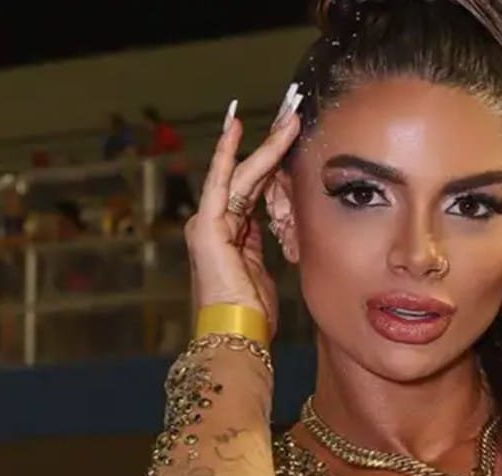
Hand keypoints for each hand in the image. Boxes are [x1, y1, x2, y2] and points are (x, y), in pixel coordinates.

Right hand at [185, 101, 300, 338]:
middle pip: (248, 174)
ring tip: (289, 117)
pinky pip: (223, 181)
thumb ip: (264, 245)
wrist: (236, 335)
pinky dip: (231, 153)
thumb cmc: (254, 314)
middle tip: (292, 113)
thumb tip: (280, 226)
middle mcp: (216, 224)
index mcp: (232, 235)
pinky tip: (239, 128)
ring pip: (243, 173)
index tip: (288, 135)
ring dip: (267, 144)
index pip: (254, 188)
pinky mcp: (208, 224)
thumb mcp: (265, 271)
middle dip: (272, 143)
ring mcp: (209, 222)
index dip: (271, 161)